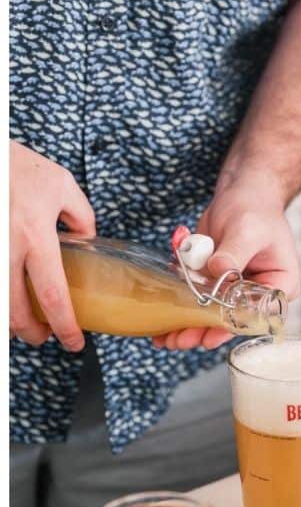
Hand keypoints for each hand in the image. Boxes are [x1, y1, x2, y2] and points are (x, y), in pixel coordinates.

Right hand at [9, 141, 94, 350]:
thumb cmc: (15, 164)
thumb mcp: (61, 185)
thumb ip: (81, 216)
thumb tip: (87, 239)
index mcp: (35, 235)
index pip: (53, 295)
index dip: (64, 326)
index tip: (73, 342)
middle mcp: (5, 248)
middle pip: (15, 309)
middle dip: (30, 332)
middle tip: (42, 337)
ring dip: (7, 320)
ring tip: (21, 323)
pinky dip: (0, 297)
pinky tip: (9, 297)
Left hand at [154, 174, 300, 349]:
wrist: (243, 193)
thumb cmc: (256, 209)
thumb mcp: (248, 230)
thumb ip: (234, 253)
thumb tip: (219, 270)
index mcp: (280, 284)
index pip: (259, 314)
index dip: (233, 327)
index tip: (210, 335)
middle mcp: (259, 291)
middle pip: (232, 320)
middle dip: (204, 331)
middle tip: (180, 340)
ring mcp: (236, 288)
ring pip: (212, 314)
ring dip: (188, 325)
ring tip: (167, 337)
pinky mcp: (216, 281)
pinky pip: (199, 298)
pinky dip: (180, 306)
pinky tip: (162, 318)